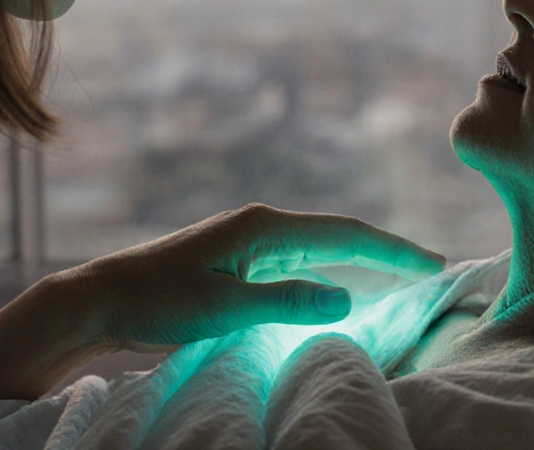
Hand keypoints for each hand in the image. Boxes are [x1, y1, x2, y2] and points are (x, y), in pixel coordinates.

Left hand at [53, 204, 446, 351]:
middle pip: (339, 233)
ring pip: (320, 246)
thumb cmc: (157, 301)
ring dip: (361, 258)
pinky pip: (300, 260)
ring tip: (401, 273)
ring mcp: (249, 241)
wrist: (101, 299)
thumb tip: (347, 299)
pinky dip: (332, 268)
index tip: (432, 263)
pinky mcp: (238, 260)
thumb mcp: (225, 308)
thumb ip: (287, 301)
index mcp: (263, 227)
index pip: (345, 233)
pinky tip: (342, 283)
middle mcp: (261, 225)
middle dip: (386, 250)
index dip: (392, 249)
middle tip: (431, 268)